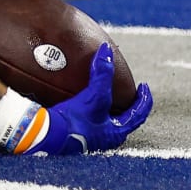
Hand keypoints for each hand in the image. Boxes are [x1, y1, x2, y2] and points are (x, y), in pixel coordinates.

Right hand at [22, 43, 152, 154]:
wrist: (46, 137)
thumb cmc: (75, 122)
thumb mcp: (94, 97)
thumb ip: (102, 74)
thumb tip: (107, 50)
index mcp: (116, 132)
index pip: (139, 114)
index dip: (144, 99)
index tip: (144, 86)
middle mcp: (105, 139)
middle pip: (124, 119)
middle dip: (128, 105)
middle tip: (128, 91)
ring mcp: (90, 138)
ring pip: (106, 121)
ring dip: (109, 108)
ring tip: (106, 94)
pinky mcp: (75, 134)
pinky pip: (89, 120)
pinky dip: (91, 109)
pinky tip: (83, 102)